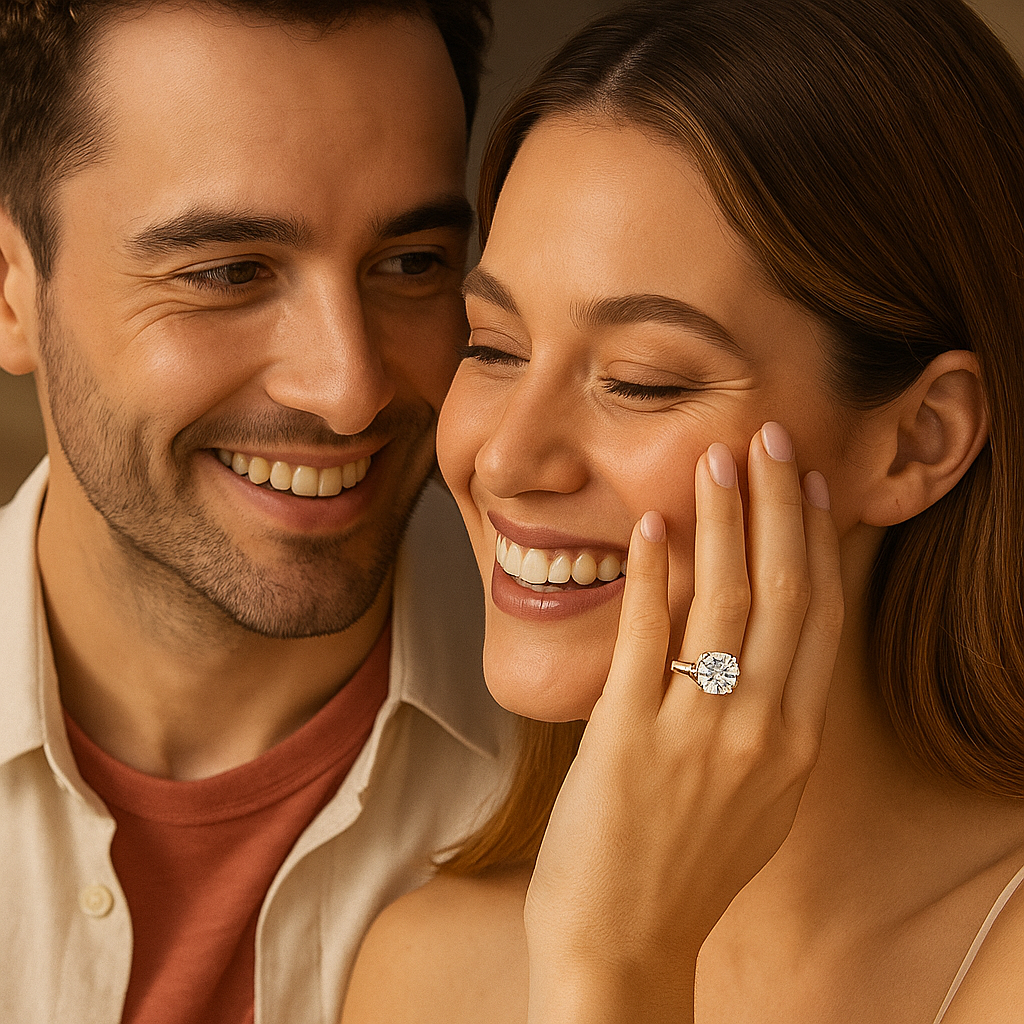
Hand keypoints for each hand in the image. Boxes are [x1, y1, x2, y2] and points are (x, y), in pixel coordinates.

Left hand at [524, 422, 844, 1023]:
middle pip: (787, 592)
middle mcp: (761, 730)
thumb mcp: (754, 798)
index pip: (821, 618)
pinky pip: (647, 634)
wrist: (623, 943)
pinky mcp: (629, 734)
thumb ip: (765, 725)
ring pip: (727, 599)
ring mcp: (697, 731)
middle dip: (781, 505)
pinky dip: (653, 572)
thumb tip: (758, 651)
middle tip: (772, 439)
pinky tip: (652, 524)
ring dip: (724, 518)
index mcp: (795, 743)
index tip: (812, 487)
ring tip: (717, 459)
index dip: (819, 543)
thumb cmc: (683, 869)